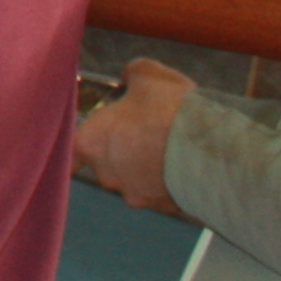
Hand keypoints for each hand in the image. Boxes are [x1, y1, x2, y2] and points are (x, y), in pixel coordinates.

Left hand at [70, 58, 196, 215]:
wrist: (211, 149)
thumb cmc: (169, 109)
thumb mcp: (148, 74)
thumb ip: (131, 73)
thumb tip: (129, 76)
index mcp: (92, 142)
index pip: (69, 151)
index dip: (75, 145)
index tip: (83, 142)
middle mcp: (107, 174)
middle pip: (105, 162)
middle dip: (121, 149)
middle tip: (143, 130)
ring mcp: (135, 194)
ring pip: (134, 178)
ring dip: (145, 166)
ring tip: (170, 145)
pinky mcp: (162, 207)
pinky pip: (160, 191)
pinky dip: (168, 180)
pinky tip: (183, 163)